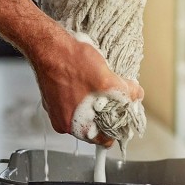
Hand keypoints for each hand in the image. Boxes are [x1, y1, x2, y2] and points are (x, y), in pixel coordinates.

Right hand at [28, 33, 143, 145]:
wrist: (48, 45)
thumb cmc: (69, 62)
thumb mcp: (106, 79)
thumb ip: (125, 92)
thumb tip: (136, 95)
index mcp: (73, 124)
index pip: (103, 139)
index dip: (118, 128)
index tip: (125, 116)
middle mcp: (62, 120)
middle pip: (94, 124)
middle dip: (107, 111)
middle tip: (114, 96)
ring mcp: (56, 108)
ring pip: (84, 111)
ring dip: (94, 100)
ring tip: (99, 83)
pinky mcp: (53, 95)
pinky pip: (73, 99)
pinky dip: (82, 91)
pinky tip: (85, 77)